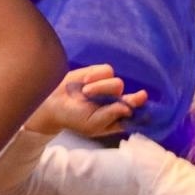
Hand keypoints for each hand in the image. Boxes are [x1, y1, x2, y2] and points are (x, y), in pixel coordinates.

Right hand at [25, 64, 146, 138]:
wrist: (53, 103)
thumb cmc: (72, 118)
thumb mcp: (92, 124)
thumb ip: (110, 116)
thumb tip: (128, 108)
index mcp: (117, 118)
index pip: (136, 112)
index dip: (141, 106)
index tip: (141, 97)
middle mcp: (116, 102)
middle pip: (128, 96)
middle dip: (112, 95)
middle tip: (92, 97)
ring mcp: (108, 87)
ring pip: (117, 83)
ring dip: (100, 87)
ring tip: (85, 93)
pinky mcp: (99, 73)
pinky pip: (106, 70)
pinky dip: (96, 75)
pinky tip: (85, 81)